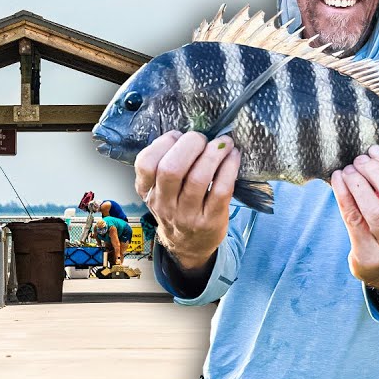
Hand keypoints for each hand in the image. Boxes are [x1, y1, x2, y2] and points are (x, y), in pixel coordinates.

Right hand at [134, 130, 239, 271]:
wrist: (189, 245)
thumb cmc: (177, 208)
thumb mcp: (160, 191)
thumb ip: (164, 164)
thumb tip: (187, 133)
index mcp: (148, 191)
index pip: (145, 164)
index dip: (163, 143)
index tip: (178, 136)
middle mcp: (165, 204)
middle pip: (171, 169)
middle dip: (190, 145)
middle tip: (202, 138)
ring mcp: (187, 215)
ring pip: (198, 178)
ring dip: (214, 153)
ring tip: (224, 143)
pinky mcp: (211, 220)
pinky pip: (221, 190)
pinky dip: (229, 168)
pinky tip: (233, 157)